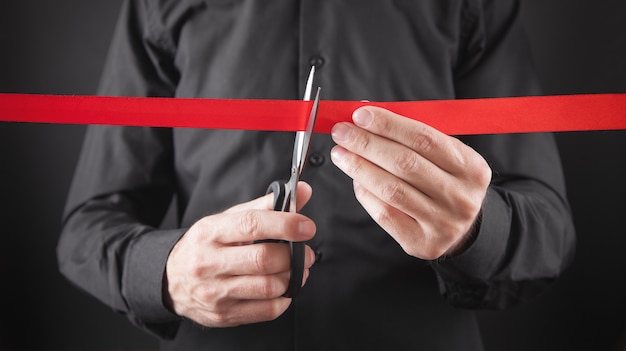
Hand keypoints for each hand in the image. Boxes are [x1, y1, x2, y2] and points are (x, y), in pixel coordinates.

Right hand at [164, 182, 315, 326]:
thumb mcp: (227, 220)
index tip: (306, 227)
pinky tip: (283, 288)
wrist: (169, 280)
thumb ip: (264, 206)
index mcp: (210, 232)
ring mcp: (215, 292)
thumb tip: (302, 192)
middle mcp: (209, 263)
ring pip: (268, 286)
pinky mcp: (223, 315)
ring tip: (296, 270)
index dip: (285, 225)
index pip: (252, 225)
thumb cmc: (205, 246)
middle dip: (293, 255)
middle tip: (304, 252)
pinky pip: (266, 310)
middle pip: (263, 259)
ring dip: (293, 278)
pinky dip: (284, 299)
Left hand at [330, 106, 490, 259]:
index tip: (360, 114)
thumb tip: (365, 116)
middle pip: (405, 163)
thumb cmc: (445, 182)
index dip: (389, 125)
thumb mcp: (444, 156)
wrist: (462, 228)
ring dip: (359, 167)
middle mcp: (460, 196)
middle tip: (341, 132)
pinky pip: (385, 214)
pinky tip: (355, 179)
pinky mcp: (421, 242)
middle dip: (367, 144)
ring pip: (391, 189)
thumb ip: (410, 136)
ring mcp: (442, 222)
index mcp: (471, 167)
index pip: (424, 138)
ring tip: (340, 154)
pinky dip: (365, 193)